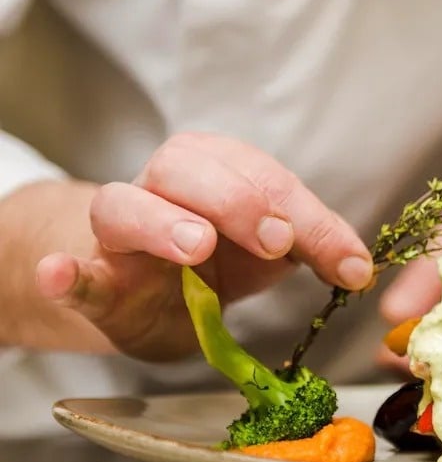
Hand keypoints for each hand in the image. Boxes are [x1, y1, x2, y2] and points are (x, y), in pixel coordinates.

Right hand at [31, 133, 372, 361]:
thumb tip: (360, 268)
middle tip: (276, 240)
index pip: (265, 178)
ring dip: (161, 222)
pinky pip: (72, 267)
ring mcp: (122, 231)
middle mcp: (165, 186)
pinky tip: (61, 273)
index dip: (310, 218)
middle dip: (237, 200)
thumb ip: (313, 247)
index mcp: (218, 169)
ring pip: (124, 204)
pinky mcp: (94, 275)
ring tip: (196, 247)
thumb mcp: (271, 250)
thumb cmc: (217, 259)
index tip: (349, 263)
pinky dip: (63, 271)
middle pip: (187, 168)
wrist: (149, 293)